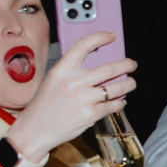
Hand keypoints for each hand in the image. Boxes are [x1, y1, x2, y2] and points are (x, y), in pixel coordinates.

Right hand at [4, 32, 135, 157]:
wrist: (34, 130)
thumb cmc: (45, 105)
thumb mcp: (53, 82)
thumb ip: (72, 72)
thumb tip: (100, 64)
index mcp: (61, 71)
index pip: (83, 46)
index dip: (100, 38)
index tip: (111, 36)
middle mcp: (73, 83)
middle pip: (108, 69)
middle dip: (126, 65)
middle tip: (132, 64)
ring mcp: (83, 99)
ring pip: (116, 88)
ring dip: (128, 84)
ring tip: (131, 82)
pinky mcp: (90, 115)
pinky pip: (112, 105)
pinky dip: (120, 102)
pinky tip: (120, 101)